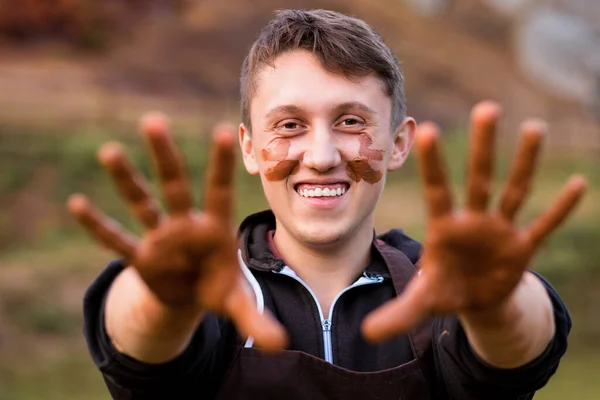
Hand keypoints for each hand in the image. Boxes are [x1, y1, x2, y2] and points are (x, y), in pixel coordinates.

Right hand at [67, 113, 286, 351]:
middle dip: (164, 156)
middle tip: (152, 120)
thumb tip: (279, 345)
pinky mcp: (141, 258)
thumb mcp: (238, 305)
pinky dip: (98, 226)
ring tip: (109, 151)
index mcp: (214, 229)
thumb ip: (256, 321)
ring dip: (126, 180)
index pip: (218, 191)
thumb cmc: (218, 287)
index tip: (222, 130)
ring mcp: (160, 238)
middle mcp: (184, 225)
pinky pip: (117, 240)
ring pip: (141, 203)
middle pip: (173, 185)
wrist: (192, 295)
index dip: (220, 165)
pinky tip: (77, 204)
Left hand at [362, 101, 586, 341]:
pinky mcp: (523, 246)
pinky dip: (559, 209)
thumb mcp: (422, 303)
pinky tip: (577, 184)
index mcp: (444, 228)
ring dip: (525, 163)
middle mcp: (473, 221)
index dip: (434, 164)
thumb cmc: (444, 291)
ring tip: (534, 127)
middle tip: (487, 108)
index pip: (438, 190)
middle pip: (479, 179)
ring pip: (514, 191)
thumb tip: (367, 335)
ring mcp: (499, 230)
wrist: (474, 300)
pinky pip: (543, 224)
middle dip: (483, 147)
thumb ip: (398, 315)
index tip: (428, 129)